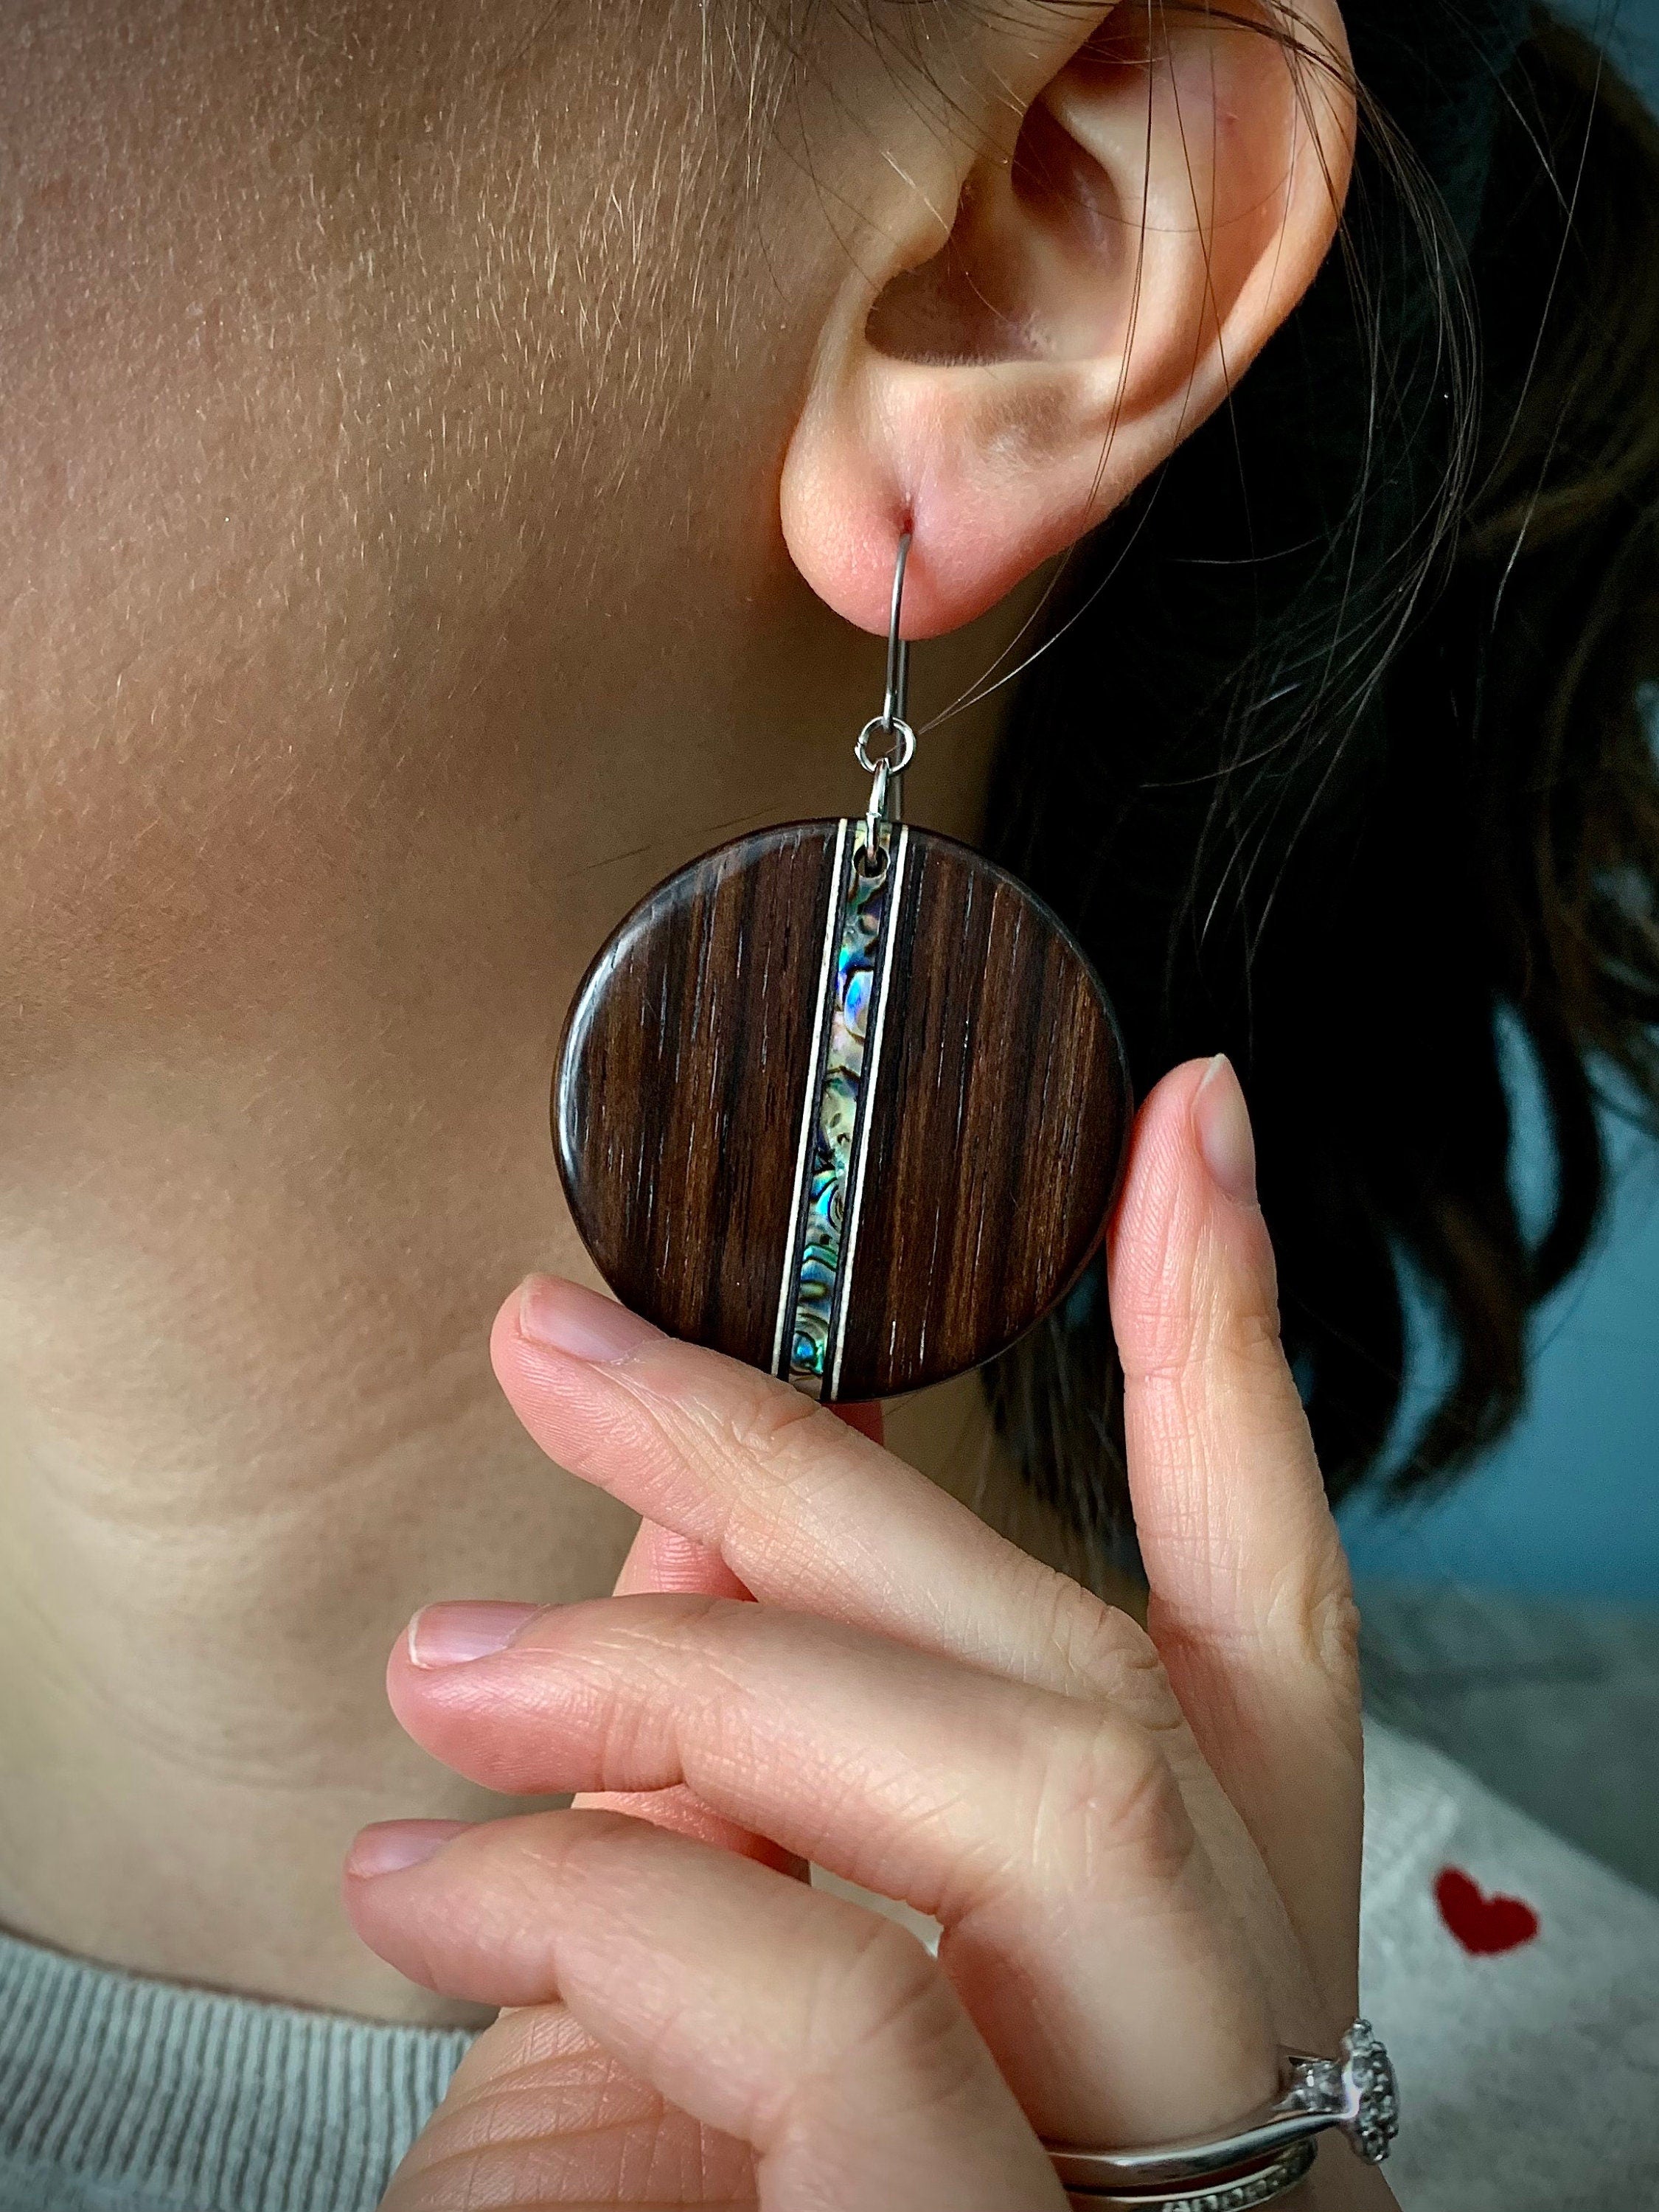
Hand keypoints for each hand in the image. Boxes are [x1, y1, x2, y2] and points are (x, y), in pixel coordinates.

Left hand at [344, 1056, 1397, 2210]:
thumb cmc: (677, 2209)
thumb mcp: (728, 1915)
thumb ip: (745, 1700)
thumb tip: (674, 1467)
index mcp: (1183, 1933)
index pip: (1273, 1602)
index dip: (1239, 1348)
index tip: (1180, 1120)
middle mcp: (1234, 2050)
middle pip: (1098, 1666)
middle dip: (816, 1460)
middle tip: (555, 1346)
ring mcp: (1163, 2185)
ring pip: (1039, 1793)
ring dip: (703, 1662)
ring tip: (451, 1663)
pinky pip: (852, 2018)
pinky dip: (620, 1900)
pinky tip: (439, 1885)